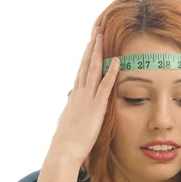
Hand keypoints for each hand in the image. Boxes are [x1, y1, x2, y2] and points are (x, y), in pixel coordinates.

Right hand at [50, 27, 119, 164]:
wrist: (64, 151)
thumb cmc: (67, 143)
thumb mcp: (70, 123)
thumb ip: (74, 112)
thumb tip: (73, 107)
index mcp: (75, 98)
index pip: (81, 72)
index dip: (86, 57)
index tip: (90, 43)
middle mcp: (80, 94)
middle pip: (86, 65)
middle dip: (92, 47)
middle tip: (96, 30)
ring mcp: (87, 99)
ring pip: (93, 70)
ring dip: (99, 52)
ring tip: (102, 36)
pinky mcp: (96, 108)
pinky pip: (104, 87)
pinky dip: (111, 72)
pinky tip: (116, 60)